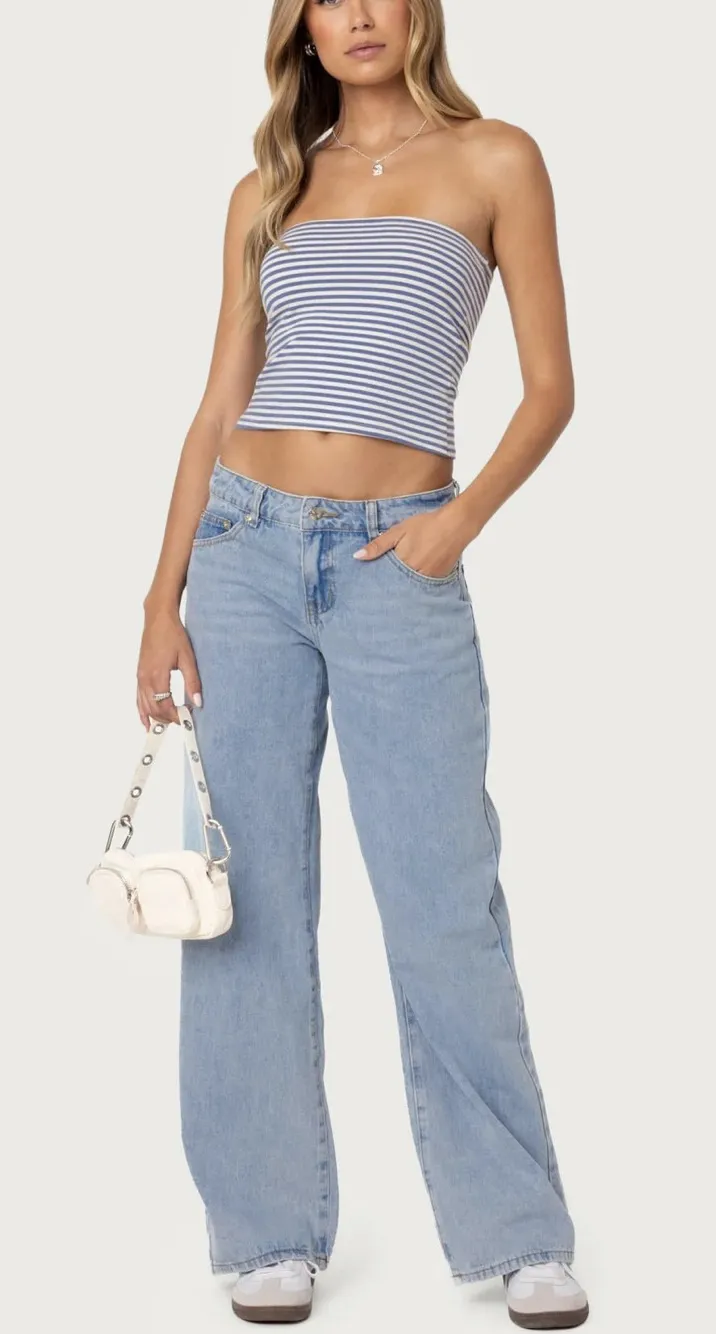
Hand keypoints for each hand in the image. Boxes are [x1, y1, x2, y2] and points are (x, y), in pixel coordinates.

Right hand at [136, 605, 202, 730]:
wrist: (158, 619)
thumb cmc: (172, 634)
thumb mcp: (187, 658)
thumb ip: (193, 682)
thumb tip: (198, 702)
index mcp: (158, 675)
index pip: (165, 706)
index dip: (175, 716)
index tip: (186, 719)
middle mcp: (145, 678)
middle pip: (153, 709)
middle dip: (166, 719)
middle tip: (180, 721)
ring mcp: (140, 677)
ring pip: (144, 706)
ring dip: (155, 717)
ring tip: (167, 725)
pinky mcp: (139, 674)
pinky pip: (138, 698)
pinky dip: (141, 711)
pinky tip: (145, 721)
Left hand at [353, 506, 464, 578]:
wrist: (456, 525)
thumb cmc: (427, 525)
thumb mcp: (398, 531)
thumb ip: (378, 545)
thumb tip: (357, 556)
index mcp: (403, 564)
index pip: (384, 580)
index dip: (377, 582)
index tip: (368, 586)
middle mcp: (416, 575)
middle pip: (397, 587)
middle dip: (389, 588)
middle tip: (380, 592)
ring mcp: (429, 579)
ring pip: (410, 588)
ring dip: (403, 587)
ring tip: (397, 586)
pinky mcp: (439, 579)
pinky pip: (424, 586)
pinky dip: (417, 584)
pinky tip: (414, 578)